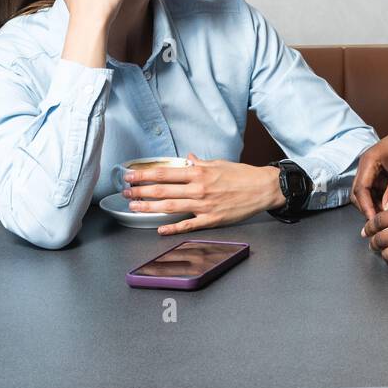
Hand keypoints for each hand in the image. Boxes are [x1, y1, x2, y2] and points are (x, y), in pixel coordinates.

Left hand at [122, 153, 286, 235]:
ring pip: (170, 206)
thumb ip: (200, 162)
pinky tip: (160, 229)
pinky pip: (188, 224)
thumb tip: (187, 158)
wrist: (263, 188)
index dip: (144, 174)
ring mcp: (204, 205)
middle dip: (140, 191)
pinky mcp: (211, 219)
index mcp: (199, 172)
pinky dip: (173, 227)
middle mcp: (198, 188)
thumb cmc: (242, 175)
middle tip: (125, 193)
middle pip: (162, 189)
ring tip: (134, 208)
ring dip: (149, 208)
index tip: (129, 175)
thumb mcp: (219, 163)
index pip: (164, 172)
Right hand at [350, 118, 387, 220]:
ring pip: (364, 193)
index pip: (360, 189)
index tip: (375, 221)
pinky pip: (373, 190)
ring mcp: (370, 168)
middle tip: (382, 222)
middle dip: (367, 208)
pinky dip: (379, 199)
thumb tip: (386, 210)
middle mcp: (365, 164)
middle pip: (358, 193)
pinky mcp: (376, 171)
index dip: (366, 207)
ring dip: (373, 205)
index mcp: (369, 160)